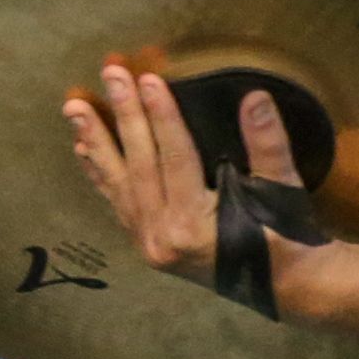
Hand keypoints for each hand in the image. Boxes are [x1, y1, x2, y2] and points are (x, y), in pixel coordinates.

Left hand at [58, 59, 304, 285]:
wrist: (284, 286)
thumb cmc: (285, 237)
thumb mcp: (284, 190)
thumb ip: (269, 145)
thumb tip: (256, 98)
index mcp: (195, 226)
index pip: (174, 158)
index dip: (161, 116)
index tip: (148, 78)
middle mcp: (163, 237)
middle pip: (139, 165)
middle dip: (124, 115)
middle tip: (110, 72)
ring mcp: (149, 243)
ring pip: (118, 184)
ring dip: (96, 142)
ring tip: (74, 108)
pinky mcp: (145, 245)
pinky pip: (116, 203)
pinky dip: (99, 174)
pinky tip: (83, 148)